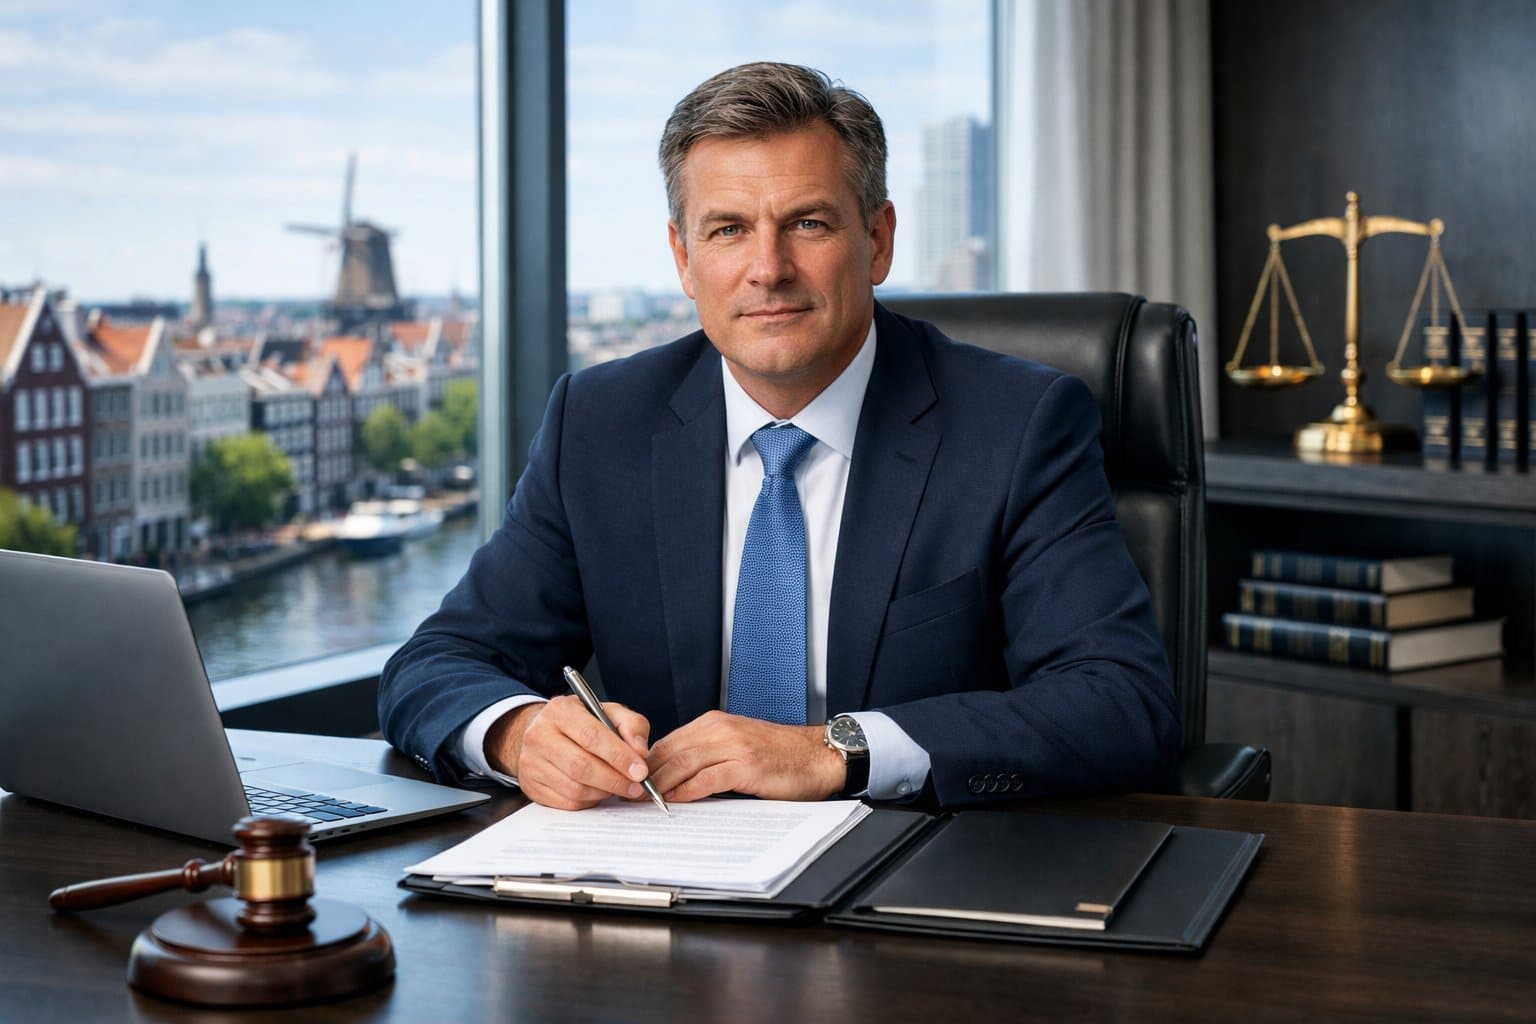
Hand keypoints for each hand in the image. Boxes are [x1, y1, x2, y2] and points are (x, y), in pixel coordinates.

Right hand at [485, 696, 652, 810]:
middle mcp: (539, 735)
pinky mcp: (532, 785)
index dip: (619, 756)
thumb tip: (640, 752)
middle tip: (636, 786)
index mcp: (560, 710)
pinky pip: (566, 802)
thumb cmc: (582, 723)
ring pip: (574, 788)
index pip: (592, 736)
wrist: (546, 732)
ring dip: (604, 792)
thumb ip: (631, 726)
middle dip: (615, 780)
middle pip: (581, 766)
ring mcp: (532, 762)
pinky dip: (589, 801)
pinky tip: (599, 791)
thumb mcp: (609, 712)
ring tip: (619, 787)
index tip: (640, 770)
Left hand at [645, 711, 844, 802]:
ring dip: (660, 784)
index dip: (646, 763)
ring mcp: (734, 746)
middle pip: (670, 751)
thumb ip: (708, 753)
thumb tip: (673, 776)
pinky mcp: (747, 766)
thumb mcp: (737, 744)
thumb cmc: (779, 755)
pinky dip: (687, 790)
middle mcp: (721, 729)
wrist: (817, 756)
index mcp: (715, 723)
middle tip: (630, 795)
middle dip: (647, 775)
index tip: (632, 782)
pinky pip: (707, 778)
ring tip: (645, 801)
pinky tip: (675, 800)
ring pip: (684, 763)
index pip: (668, 741)